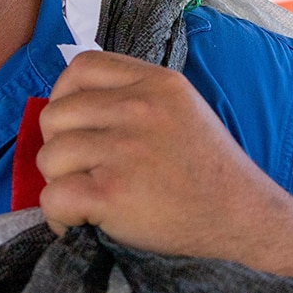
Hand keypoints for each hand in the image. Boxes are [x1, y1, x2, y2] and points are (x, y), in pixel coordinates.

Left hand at [36, 50, 292, 271]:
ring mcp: (124, 150)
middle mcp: (138, 109)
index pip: (81, 69)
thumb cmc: (211, 173)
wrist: (243, 219)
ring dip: (59, 183)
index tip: (75, 127)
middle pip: (56, 115)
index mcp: (156, 83)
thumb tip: (77, 107)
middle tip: (83, 173)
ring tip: (86, 200)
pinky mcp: (112, 193)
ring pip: (49, 156)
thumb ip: (138, 98)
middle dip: (59, 147)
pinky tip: (79, 224)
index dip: (64, 97)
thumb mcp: (184, 110)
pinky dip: (58, 217)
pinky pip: (53, 197)